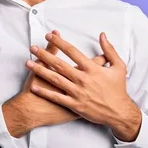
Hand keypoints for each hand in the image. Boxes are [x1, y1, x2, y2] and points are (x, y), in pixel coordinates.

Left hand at [26, 31, 140, 137]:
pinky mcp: (74, 105)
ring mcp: (77, 92)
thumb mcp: (119, 67)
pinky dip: (44, 92)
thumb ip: (110, 50)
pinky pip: (56, 97)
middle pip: (59, 64)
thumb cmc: (118, 89)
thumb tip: (102, 35)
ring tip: (28, 63)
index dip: (59, 42)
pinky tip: (33, 86)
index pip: (72, 51)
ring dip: (40, 70)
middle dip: (44, 54)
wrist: (119, 112)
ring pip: (55, 79)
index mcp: (92, 69)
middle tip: (33, 47)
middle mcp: (83, 79)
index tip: (49, 36)